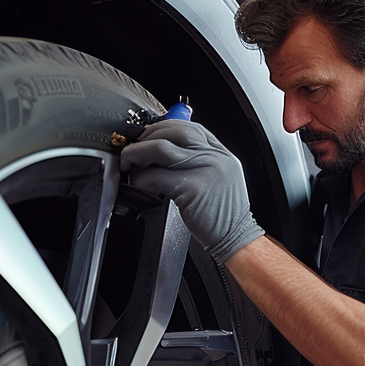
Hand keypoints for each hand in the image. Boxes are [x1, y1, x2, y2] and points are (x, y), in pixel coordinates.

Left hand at [120, 118, 263, 262]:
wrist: (236, 238)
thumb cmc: (223, 214)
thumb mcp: (220, 179)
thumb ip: (199, 162)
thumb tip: (164, 151)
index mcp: (222, 153)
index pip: (190, 126)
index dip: (163, 127)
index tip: (148, 135)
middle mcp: (215, 157)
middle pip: (174, 131)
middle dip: (148, 135)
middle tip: (133, 147)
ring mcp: (205, 171)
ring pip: (161, 148)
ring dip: (137, 152)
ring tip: (128, 161)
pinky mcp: (192, 188)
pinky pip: (157, 176)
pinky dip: (141, 177)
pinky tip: (138, 182)